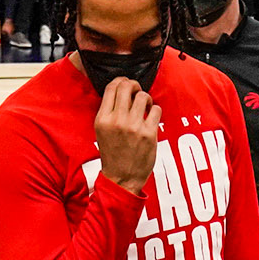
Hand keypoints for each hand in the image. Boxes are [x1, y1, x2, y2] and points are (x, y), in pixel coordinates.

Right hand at [92, 70, 159, 189]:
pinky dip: (155, 110)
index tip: (126, 84)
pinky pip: (156, 109)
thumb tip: (120, 91)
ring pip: (143, 96)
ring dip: (146, 98)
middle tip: (137, 92)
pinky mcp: (148, 134)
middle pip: (127, 86)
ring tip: (145, 106)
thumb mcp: (102, 131)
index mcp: (103, 119)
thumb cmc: (113, 154)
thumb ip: (109, 112)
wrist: (121, 178)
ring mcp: (133, 127)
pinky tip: (151, 118)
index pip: (112, 87)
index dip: (121, 81)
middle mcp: (117, 120)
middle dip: (134, 85)